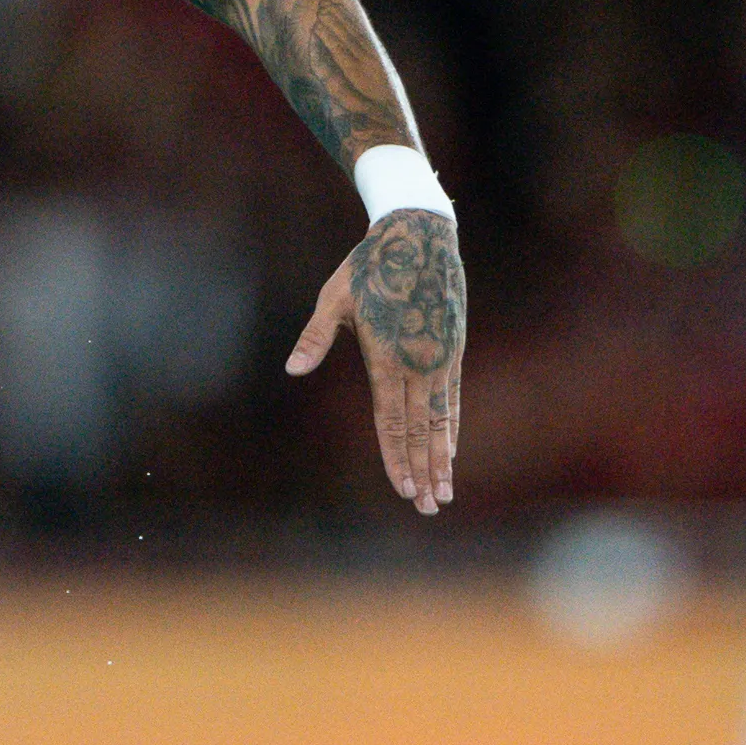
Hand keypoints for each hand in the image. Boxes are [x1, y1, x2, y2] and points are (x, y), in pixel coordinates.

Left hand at [286, 208, 464, 513]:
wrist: (419, 237)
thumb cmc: (369, 267)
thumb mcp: (333, 298)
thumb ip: (315, 337)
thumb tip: (292, 368)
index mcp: (386, 357)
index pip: (391, 422)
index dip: (396, 459)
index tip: (402, 491)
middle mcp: (418, 365)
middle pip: (420, 430)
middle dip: (423, 471)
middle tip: (428, 507)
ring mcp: (440, 359)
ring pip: (441, 420)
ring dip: (443, 458)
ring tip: (445, 492)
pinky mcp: (453, 349)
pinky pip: (453, 398)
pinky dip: (452, 427)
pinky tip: (452, 449)